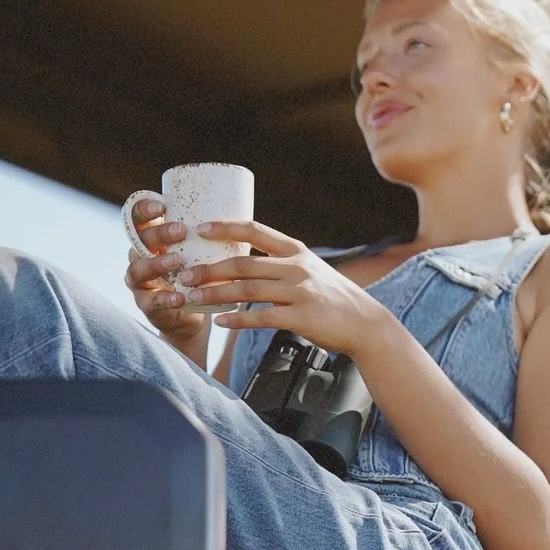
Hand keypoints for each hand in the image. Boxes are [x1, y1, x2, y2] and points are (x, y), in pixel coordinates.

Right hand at [123, 197, 208, 358]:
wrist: (190, 315)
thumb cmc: (195, 272)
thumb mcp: (197, 251)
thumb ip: (205, 234)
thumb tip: (239, 207)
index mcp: (150, 237)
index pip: (137, 216)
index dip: (144, 208)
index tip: (162, 206)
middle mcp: (139, 256)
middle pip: (139, 240)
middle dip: (159, 233)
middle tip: (181, 231)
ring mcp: (140, 282)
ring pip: (138, 270)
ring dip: (157, 264)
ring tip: (177, 261)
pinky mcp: (147, 305)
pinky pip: (152, 301)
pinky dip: (167, 299)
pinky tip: (180, 297)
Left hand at [179, 220, 387, 356]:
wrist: (364, 323)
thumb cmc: (331, 297)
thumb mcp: (309, 269)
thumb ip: (280, 264)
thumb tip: (241, 262)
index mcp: (295, 250)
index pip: (255, 230)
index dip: (225, 227)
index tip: (200, 228)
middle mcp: (296, 267)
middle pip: (244, 263)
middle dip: (210, 269)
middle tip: (185, 274)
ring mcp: (300, 291)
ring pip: (247, 290)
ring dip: (215, 294)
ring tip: (192, 298)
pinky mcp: (301, 317)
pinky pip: (262, 317)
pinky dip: (238, 319)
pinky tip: (221, 322)